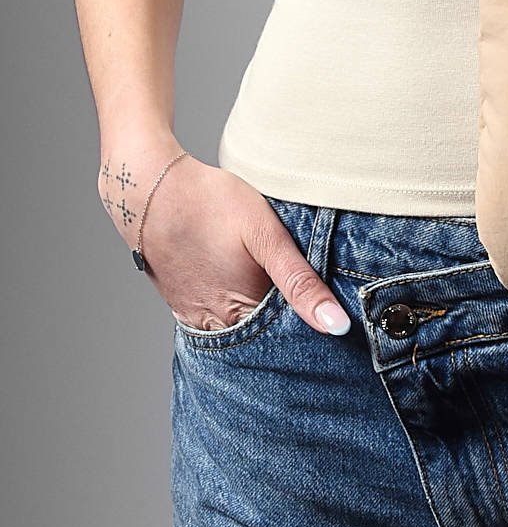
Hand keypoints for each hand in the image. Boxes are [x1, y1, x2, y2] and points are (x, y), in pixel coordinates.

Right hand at [99, 148, 349, 335]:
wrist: (149, 189)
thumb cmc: (211, 204)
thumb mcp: (267, 236)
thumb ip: (302, 282)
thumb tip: (338, 326)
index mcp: (243, 313)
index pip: (290, 337)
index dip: (312, 323)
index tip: (330, 312)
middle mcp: (217, 325)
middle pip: (264, 337)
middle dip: (287, 324)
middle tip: (305, 294)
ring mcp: (194, 317)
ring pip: (240, 329)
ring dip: (261, 317)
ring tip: (274, 287)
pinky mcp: (181, 304)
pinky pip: (216, 318)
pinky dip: (236, 310)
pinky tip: (245, 287)